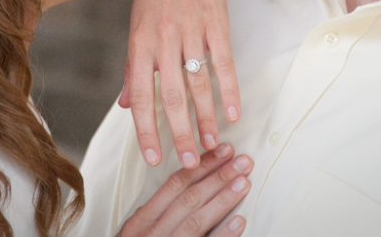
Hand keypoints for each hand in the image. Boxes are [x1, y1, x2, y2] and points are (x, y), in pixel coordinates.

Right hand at [118, 144, 251, 236]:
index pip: (174, 185)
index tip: (222, 152)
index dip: (201, 166)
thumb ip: (156, 216)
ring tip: (244, 182)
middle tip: (242, 160)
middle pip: (188, 198)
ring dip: (222, 198)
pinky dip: (222, 236)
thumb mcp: (136, 236)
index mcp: (140, 222)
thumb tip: (186, 191)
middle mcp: (150, 234)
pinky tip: (240, 223)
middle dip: (218, 176)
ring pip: (195, 219)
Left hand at [120, 0, 239, 168]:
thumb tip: (126, 104)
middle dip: (179, 134)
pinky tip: (234, 111)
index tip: (153, 158)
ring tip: (213, 144)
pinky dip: (229, 88)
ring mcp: (191, 30)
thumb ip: (134, 67)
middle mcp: (163, 39)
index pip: (141, 96)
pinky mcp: (216, 21)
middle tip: (188, 163)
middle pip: (171, 97)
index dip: (146, 130)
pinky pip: (223, 61)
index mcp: (140, 42)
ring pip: (198, 84)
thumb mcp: (137, 23)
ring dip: (206, 118)